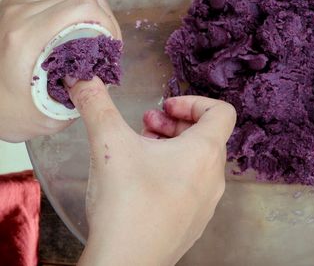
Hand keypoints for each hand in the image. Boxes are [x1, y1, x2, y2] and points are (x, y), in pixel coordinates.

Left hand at [0, 0, 120, 141]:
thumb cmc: (13, 114)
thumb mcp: (53, 114)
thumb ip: (83, 94)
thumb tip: (103, 74)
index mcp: (27, 39)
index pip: (81, 7)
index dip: (108, 22)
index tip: (112, 45)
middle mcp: (19, 16)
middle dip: (102, 19)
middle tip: (107, 44)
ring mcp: (15, 8)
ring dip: (88, 15)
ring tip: (94, 38)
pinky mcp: (16, 8)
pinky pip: (56, 1)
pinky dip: (73, 13)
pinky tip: (77, 32)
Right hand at [68, 78, 235, 265]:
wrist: (125, 263)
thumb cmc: (126, 203)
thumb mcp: (108, 144)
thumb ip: (96, 104)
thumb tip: (82, 76)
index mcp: (204, 153)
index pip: (222, 112)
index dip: (194, 101)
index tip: (165, 108)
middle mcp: (213, 177)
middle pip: (207, 135)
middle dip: (175, 123)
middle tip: (147, 125)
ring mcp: (206, 202)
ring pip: (198, 161)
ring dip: (173, 146)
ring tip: (141, 149)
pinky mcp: (194, 220)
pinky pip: (192, 185)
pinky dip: (174, 172)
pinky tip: (144, 180)